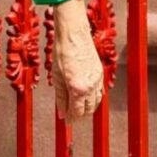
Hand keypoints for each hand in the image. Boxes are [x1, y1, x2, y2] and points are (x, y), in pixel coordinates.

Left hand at [52, 0, 103, 123]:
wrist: (73, 34)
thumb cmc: (62, 51)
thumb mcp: (56, 77)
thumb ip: (60, 97)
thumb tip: (61, 113)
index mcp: (78, 88)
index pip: (76, 111)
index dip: (71, 118)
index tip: (66, 122)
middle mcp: (91, 86)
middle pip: (88, 109)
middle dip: (79, 115)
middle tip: (71, 117)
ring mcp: (98, 79)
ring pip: (96, 101)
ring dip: (88, 108)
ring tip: (78, 109)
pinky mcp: (100, 72)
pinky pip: (99, 91)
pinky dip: (93, 98)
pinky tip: (86, 97)